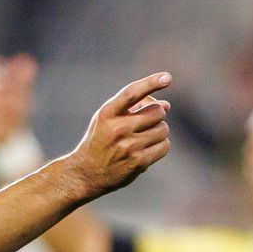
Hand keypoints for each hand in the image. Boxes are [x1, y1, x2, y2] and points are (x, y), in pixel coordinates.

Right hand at [64, 72, 172, 198]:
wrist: (84, 174)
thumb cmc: (100, 141)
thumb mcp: (107, 120)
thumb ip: (133, 109)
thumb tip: (167, 105)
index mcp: (107, 114)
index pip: (131, 93)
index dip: (151, 83)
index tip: (167, 78)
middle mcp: (117, 129)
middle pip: (157, 112)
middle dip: (156, 116)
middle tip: (145, 124)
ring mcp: (128, 147)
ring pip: (163, 129)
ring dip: (158, 132)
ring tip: (144, 139)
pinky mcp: (138, 162)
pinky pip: (164, 146)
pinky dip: (160, 147)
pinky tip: (147, 150)